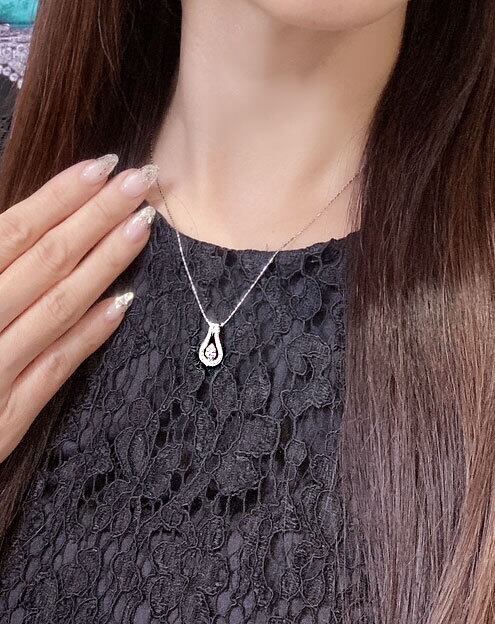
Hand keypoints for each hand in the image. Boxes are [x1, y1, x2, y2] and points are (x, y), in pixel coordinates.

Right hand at [0, 155, 157, 462]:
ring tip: (144, 228)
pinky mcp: (5, 417)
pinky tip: (124, 303)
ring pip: (58, 307)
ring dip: (106, 265)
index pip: (13, 231)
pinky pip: (54, 369)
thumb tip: (18, 225)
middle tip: (143, 181)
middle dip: (98, 216)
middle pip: (47, 260)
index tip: (105, 166)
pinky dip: (90, 335)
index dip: (61, 196)